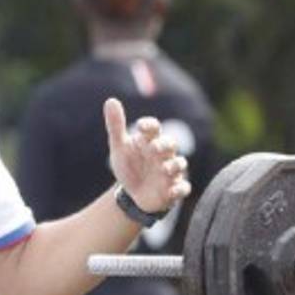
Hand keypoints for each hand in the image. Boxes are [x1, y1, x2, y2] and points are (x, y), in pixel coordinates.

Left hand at [104, 98, 190, 214]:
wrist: (133, 194)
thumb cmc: (129, 166)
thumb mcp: (119, 147)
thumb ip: (116, 125)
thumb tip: (111, 100)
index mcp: (149, 141)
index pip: (154, 128)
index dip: (150, 126)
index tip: (141, 126)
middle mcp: (162, 154)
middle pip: (171, 144)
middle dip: (165, 145)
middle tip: (155, 148)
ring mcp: (170, 172)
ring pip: (180, 164)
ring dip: (174, 166)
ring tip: (165, 169)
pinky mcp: (173, 189)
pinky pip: (183, 188)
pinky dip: (180, 189)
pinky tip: (172, 191)